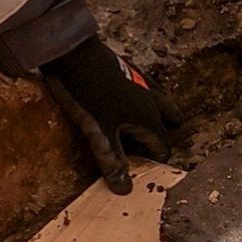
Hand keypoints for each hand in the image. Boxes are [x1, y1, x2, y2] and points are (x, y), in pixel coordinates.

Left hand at [41, 36, 180, 194]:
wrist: (71, 51)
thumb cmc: (86, 94)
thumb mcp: (98, 133)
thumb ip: (112, 161)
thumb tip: (124, 190)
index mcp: (150, 118)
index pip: (163, 147)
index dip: (152, 160)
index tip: (137, 167)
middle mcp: (154, 101)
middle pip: (171, 121)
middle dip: (161, 135)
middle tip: (140, 145)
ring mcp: (144, 82)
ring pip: (162, 101)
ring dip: (157, 114)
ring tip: (138, 124)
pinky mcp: (130, 67)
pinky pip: (148, 86)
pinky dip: (144, 96)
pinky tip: (126, 98)